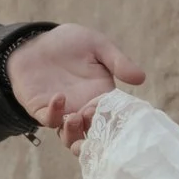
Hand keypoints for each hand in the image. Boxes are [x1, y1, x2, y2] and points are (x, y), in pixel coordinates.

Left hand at [4, 23, 146, 149]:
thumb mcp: (98, 46)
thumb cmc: (71, 43)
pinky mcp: (41, 109)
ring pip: (70, 138)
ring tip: (75, 118)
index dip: (114, 121)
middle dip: (94, 137)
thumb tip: (141, 78)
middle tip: (92, 118)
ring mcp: (63, 112)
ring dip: (74, 134)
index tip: (115, 114)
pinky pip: (48, 121)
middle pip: (92, 137)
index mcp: (101, 97)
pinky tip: (59, 97)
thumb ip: (118, 62)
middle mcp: (83, 109)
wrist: (37, 39)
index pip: (112, 118)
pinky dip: (54, 114)